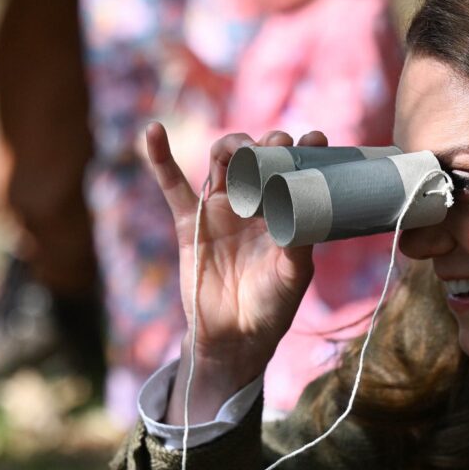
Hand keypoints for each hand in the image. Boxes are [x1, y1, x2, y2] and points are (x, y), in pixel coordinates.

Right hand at [145, 122, 325, 423]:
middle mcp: (254, 203)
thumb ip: (299, 242)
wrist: (236, 337)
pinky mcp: (191, 223)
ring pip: (222, 161)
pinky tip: (152, 132)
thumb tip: (303, 207)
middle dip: (267, 143)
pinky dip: (160, 157)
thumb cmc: (272, 306)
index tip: (316, 140)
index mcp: (283, 210)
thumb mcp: (294, 274)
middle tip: (277, 147)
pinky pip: (172, 186)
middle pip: (256, 155)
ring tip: (241, 150)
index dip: (303, 148)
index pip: (293, 168)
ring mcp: (221, 210)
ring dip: (231, 145)